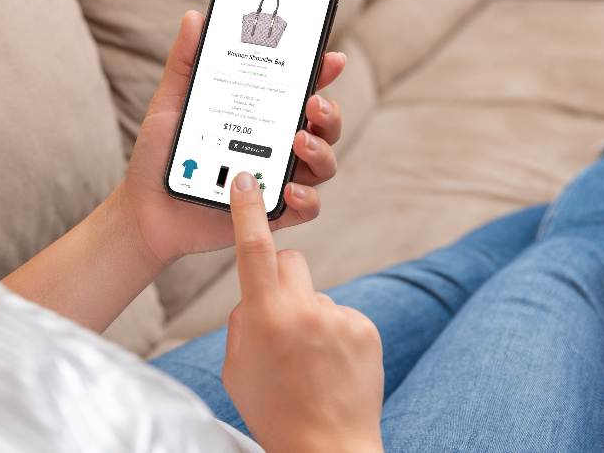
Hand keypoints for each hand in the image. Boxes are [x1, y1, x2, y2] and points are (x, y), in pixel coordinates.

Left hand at [117, 10, 346, 266]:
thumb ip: (185, 62)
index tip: (331, 59)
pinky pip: (306, 207)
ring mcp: (279, 178)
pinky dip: (306, 198)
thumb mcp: (171, 102)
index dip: (322, 73)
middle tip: (313, 103)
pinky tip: (288, 188)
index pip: (302, 89)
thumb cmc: (160, 154)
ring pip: (324, 163)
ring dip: (321, 150)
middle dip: (330, 112)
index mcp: (262, 113)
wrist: (144, 208)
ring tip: (297, 142)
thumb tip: (195, 17)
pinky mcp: (273, 212)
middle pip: (325, 125)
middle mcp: (278, 144)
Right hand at [222, 173, 383, 452]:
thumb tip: (257, 296)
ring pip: (316, 295)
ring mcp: (340, 318)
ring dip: (309, 316)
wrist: (328, 449)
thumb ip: (243, 320)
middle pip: (291, 261)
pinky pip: (342, 315)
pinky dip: (334, 335)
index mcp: (265, 317)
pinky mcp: (367, 329)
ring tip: (309, 362)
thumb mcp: (236, 367)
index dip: (247, 210)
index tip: (247, 178)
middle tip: (278, 316)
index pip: (254, 248)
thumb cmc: (273, 412)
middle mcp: (305, 309)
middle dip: (281, 278)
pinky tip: (332, 367)